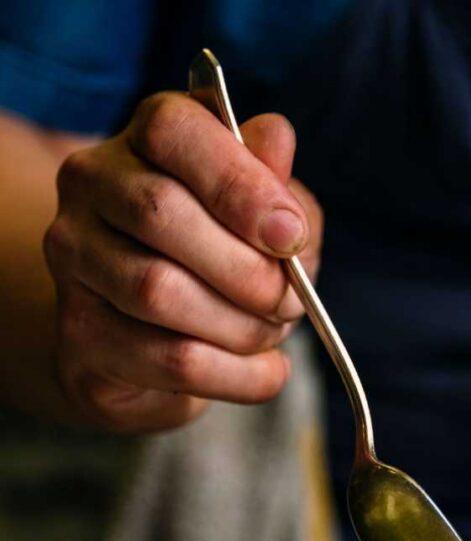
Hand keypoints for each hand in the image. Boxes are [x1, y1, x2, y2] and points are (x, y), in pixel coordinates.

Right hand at [43, 92, 320, 431]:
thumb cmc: (226, 260)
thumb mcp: (268, 217)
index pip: (174, 131)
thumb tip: (275, 140)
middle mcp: (93, 187)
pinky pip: (170, 360)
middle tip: (290, 303)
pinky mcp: (82, 335)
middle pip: (161, 214)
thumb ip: (277, 185)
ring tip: (271, 334)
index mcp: (144, 140)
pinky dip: (239, 374)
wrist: (159, 341)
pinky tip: (268, 371)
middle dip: (248, 271)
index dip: (241, 185)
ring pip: (158, 291)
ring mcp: (75, 260)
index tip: (291, 235)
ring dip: (242, 326)